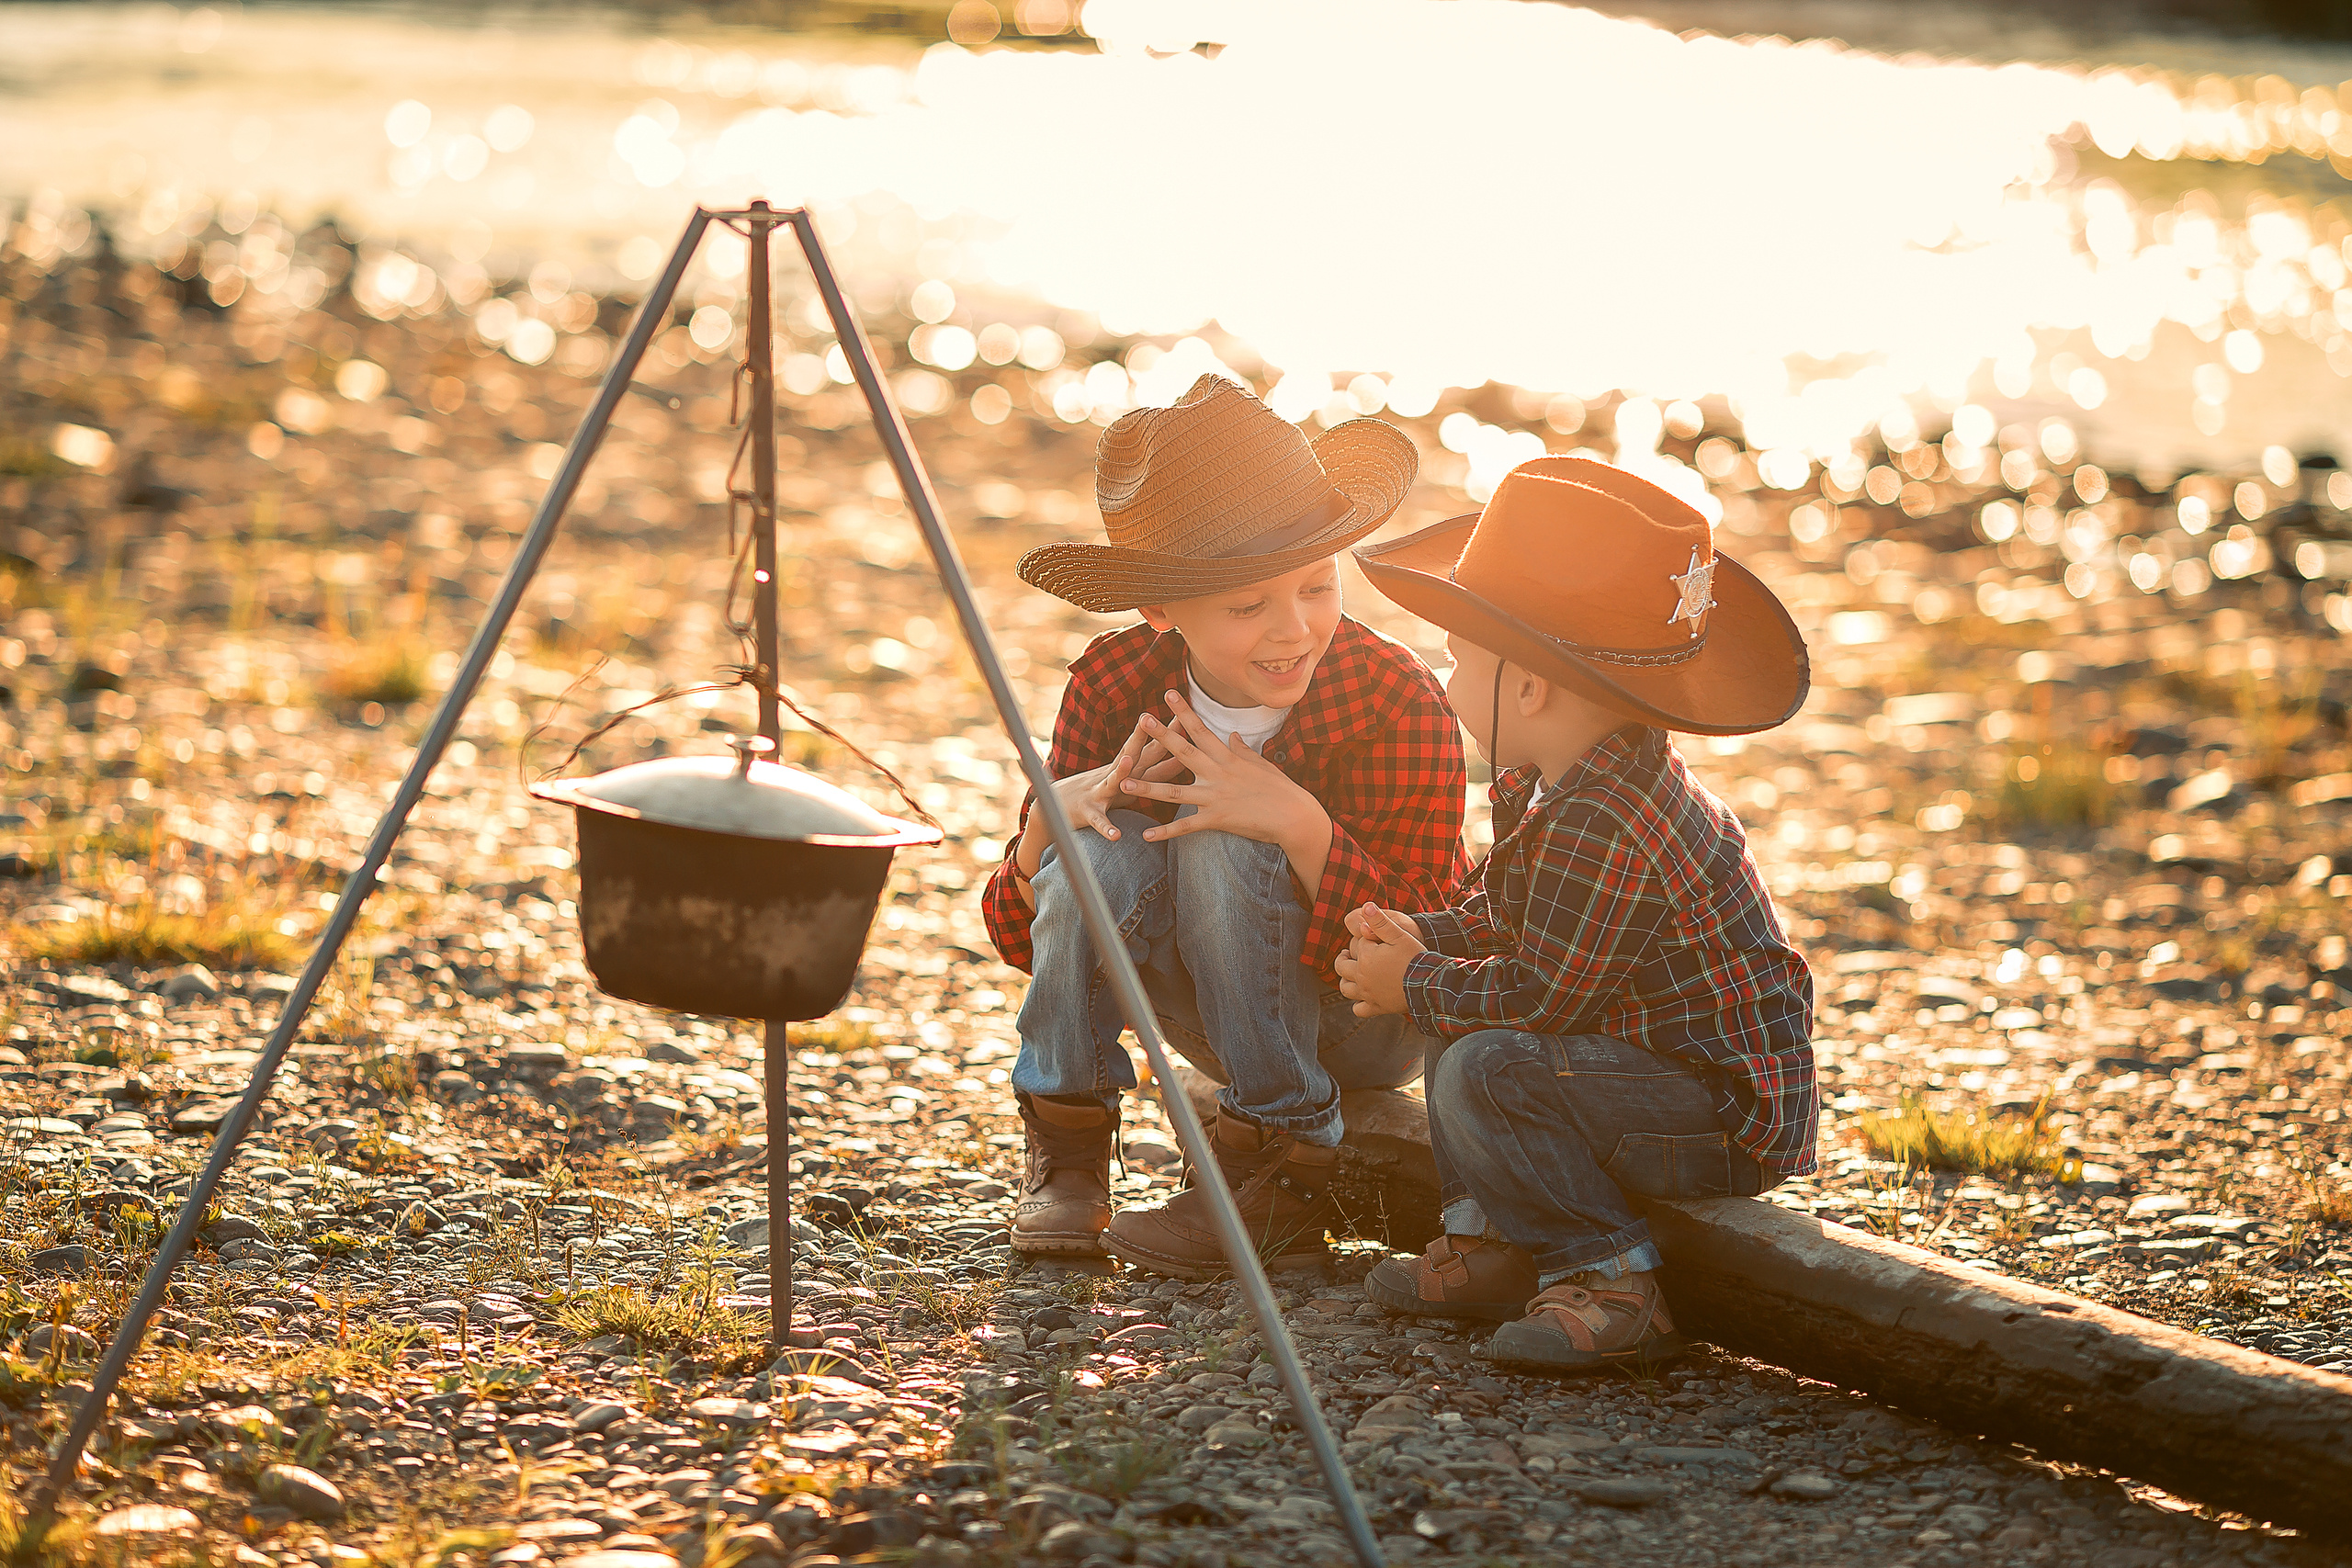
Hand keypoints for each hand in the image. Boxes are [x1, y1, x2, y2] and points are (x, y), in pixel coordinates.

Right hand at [1012, 717, 1180, 886]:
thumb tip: (1178, 755)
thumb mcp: (1123, 776)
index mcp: (1125, 769)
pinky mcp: (1087, 813)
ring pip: (1112, 780)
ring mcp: (1099, 792)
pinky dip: (1106, 827)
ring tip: (1129, 761)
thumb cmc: (1096, 791)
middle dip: (1149, 738)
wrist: (1054, 806)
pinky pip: (1098, 821)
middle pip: (1135, 753)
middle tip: (1163, 721)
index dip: (1169, 734)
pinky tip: (1116, 835)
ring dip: (1121, 771)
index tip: (1187, 716)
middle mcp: (1113, 776)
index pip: (1152, 748)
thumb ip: (1149, 766)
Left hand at [1118, 689, 1324, 850]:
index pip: (1201, 730)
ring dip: (1147, 788)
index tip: (1168, 694)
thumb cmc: (1281, 789)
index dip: (1183, 711)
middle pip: (1183, 752)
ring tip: (1124, 783)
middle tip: (1141, 721)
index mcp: (1228, 758)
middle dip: (1160, 736)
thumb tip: (1232, 734)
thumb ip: (1242, 749)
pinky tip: (1146, 835)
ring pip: (1174, 792)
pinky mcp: (1216, 819)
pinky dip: (1166, 832)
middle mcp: (1218, 774)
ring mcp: (1215, 797)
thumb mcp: (1262, 764)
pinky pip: (1186, 827)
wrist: (1294, 816)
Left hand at [1335, 903, 1425, 1015]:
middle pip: (1342, 966)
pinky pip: (1359, 1010)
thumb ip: (1380, 921)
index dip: (1364, 939)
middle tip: (1347, 954)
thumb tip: (1366, 906)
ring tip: (1350, 974)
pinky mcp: (1377, 1007)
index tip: (1374, 939)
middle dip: (1344, 958)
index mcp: (1365, 957)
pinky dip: (1358, 1005)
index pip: (1357, 944)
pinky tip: (1364, 998)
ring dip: (1345, 980)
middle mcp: (1361, 976)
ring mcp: (1367, 993)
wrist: (1429, 985)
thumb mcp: (1399, 935)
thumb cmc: (1415, 957)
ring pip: (1345, 988)